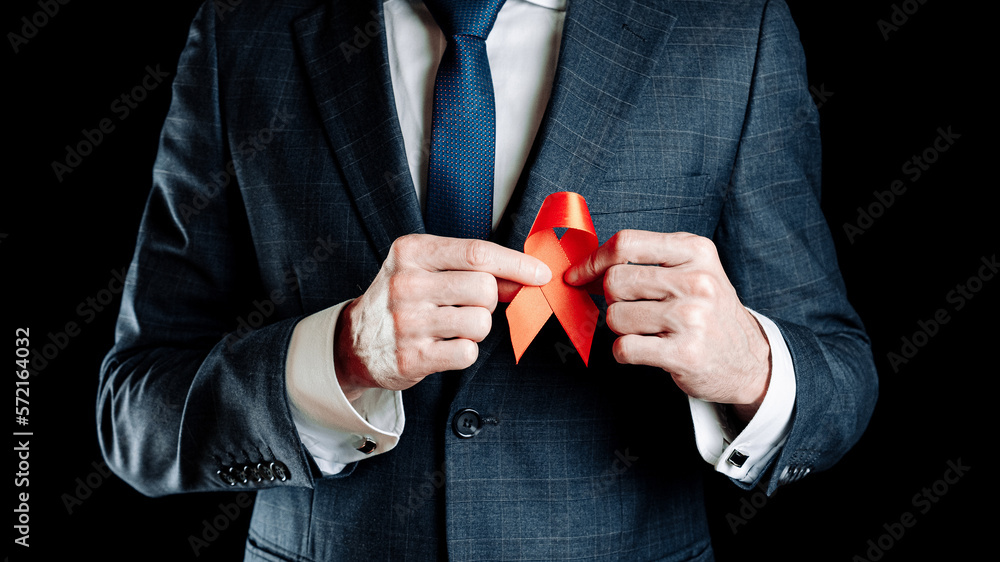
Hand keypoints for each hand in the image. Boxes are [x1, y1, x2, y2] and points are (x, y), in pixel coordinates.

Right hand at [335, 234, 550, 400]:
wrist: (354, 341)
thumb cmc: (402, 297)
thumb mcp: (426, 267)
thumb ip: (473, 268)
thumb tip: (527, 276)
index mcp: (411, 252)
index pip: (477, 253)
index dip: (516, 264)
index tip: (540, 273)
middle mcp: (406, 284)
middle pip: (485, 289)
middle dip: (490, 300)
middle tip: (469, 304)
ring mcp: (407, 322)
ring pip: (480, 323)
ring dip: (477, 327)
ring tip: (452, 325)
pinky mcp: (412, 357)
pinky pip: (467, 352)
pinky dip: (464, 350)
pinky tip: (443, 345)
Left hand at [565, 230, 770, 420]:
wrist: (748, 360)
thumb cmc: (707, 312)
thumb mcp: (691, 270)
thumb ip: (646, 261)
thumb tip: (584, 267)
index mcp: (695, 251)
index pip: (626, 244)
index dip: (593, 261)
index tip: (579, 276)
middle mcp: (697, 281)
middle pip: (615, 281)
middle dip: (612, 299)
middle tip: (632, 309)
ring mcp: (693, 318)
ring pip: (616, 316)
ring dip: (621, 328)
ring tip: (648, 331)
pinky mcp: (685, 354)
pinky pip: (624, 348)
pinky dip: (625, 352)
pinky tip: (647, 350)